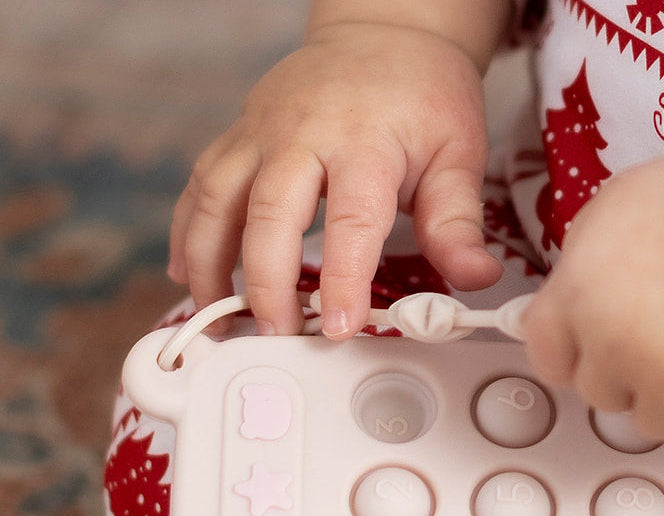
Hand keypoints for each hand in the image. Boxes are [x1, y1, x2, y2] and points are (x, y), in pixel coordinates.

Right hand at [168, 22, 501, 337]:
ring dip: (209, 265)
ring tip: (216, 318)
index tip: (339, 326)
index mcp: (364, 141)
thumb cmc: (423, 97)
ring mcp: (261, 131)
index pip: (351, 221)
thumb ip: (458, 223)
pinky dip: (188, 233)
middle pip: (269, 215)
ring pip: (217, 200)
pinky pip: (201, 186)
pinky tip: (186, 273)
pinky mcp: (238, 135)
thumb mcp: (458, 154)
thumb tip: (477, 278)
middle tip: (277, 334)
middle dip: (266, 285)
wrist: (385, 33)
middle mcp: (302, 133)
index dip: (343, 280)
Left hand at [520, 156, 663, 443]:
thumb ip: (587, 259)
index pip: (545, 354)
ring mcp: (663, 386)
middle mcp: (611, 351)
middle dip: (625, 372)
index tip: (595, 337)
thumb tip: (578, 292)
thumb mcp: (621, 204)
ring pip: (652, 419)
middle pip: (598, 392)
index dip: (571, 349)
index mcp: (579, 298)